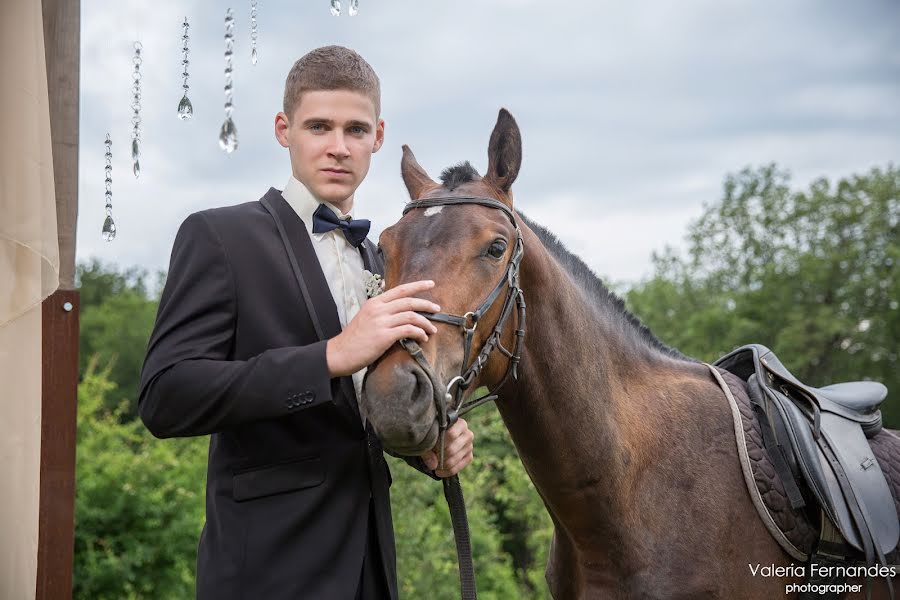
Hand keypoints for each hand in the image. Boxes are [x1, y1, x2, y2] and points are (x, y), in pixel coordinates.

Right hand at [326, 280, 440, 376]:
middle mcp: (378, 309)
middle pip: (409, 301)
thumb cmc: (354, 338)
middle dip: (426, 304)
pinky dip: (419, 333)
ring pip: (411, 316)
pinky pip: (408, 330)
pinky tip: (423, 338)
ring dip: (426, 323)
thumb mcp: (365, 317)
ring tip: (432, 330)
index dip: (417, 285)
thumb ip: (380, 310)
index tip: (430, 283)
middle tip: (437, 309)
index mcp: (374, 302)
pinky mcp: (384, 336)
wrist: (341, 353)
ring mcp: (381, 322)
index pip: (400, 289)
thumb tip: (397, 308)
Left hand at [420, 418, 473, 477]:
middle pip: (452, 449)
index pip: (451, 435)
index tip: (432, 447)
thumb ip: (427, 449)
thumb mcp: (428, 437)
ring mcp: (469, 446)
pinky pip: (459, 467)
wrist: (439, 437)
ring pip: (454, 459)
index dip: (440, 443)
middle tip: (431, 456)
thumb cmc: (433, 433)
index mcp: (459, 423)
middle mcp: (467, 434)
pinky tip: (439, 472)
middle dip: (439, 456)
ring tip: (433, 463)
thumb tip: (433, 465)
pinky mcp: (469, 456)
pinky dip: (447, 471)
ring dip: (442, 464)